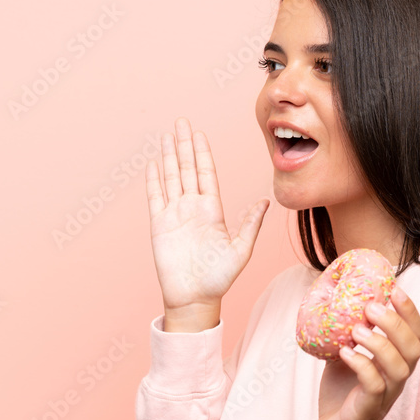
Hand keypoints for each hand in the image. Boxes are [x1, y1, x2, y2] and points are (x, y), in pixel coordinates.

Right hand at [146, 116, 269, 310]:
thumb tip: (266, 201)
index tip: (199, 134)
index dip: (202, 153)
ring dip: (168, 157)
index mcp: (212, 210)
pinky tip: (153, 164)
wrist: (195, 298)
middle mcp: (193, 208)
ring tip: (166, 136)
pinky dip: (153, 180)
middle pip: (186, 168)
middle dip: (183, 145)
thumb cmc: (220, 278)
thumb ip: (251, 224)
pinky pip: (155, 197)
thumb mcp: (241, 250)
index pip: (206, 173)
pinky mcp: (159, 225)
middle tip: (181, 122)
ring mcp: (175, 215)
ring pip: (170, 178)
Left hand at [312, 286, 419, 419]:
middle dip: (396, 323)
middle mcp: (396, 380)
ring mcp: (384, 396)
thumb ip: (348, 333)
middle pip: (414, 349)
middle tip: (371, 307)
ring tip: (356, 330)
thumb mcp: (346, 357)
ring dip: (380, 343)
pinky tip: (345, 353)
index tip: (394, 288)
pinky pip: (374, 386)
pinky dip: (361, 365)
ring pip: (399, 368)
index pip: (416, 334)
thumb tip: (337, 298)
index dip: (410, 311)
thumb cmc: (342, 396)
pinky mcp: (367, 410)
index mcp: (396, 363)